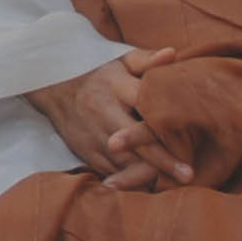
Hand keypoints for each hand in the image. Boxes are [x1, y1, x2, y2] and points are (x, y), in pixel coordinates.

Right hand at [24, 49, 197, 191]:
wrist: (53, 87)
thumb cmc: (97, 72)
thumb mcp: (119, 59)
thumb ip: (147, 59)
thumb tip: (173, 54)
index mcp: (115, 86)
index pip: (144, 104)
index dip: (165, 121)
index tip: (189, 133)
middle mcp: (103, 112)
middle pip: (136, 141)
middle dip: (162, 160)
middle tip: (188, 175)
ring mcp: (93, 135)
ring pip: (123, 161)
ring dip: (148, 174)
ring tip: (174, 185)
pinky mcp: (86, 151)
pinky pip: (110, 170)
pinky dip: (129, 181)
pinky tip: (149, 186)